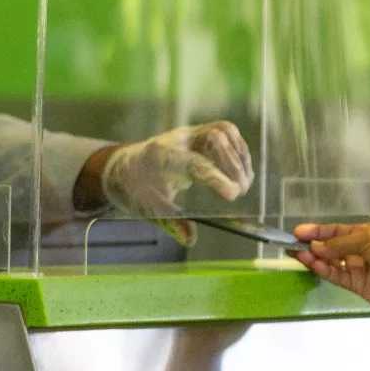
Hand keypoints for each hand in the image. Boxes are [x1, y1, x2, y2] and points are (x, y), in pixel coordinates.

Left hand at [101, 121, 253, 244]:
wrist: (125, 169)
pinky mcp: (199, 134)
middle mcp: (178, 140)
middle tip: (240, 192)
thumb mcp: (149, 210)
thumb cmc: (136, 190)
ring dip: (240, 156)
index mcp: (160, 158)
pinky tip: (242, 172)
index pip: (193, 164)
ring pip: (223, 131)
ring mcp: (190, 134)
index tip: (233, 194)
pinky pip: (226, 133)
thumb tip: (190, 239)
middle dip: (233, 165)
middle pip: (214, 138)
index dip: (215, 178)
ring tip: (245, 183)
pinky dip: (238, 151)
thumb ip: (171, 223)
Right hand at [292, 223, 369, 314]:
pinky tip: (311, 264)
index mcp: (365, 234)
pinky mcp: (356, 285)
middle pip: (330, 247)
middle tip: (291, 244)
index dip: (317, 231)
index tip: (298, 232)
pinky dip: (322, 270)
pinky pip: (335, 276)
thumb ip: (340, 244)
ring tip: (297, 254)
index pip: (335, 231)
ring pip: (330, 262)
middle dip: (311, 245)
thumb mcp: (368, 239)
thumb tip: (316, 247)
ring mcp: (357, 268)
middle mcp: (358, 250)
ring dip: (314, 258)